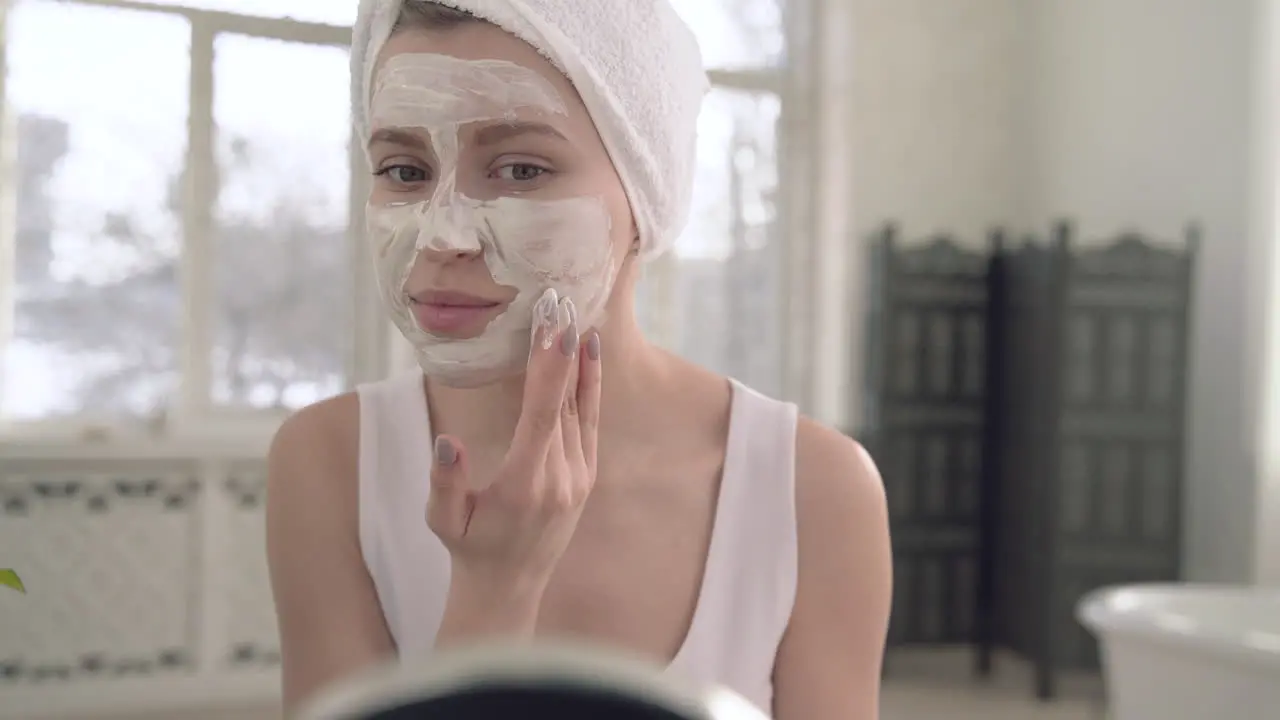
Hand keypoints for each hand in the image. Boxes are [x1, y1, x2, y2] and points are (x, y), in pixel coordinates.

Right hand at [426, 288, 601, 598]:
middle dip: (560, 350)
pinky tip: (589, 351)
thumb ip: (446, 482)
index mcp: (525, 485)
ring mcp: (579, 478)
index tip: (552, 328)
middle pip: (561, 403)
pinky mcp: (585, 476)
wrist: (509, 586)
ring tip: (575, 314)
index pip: (541, 415)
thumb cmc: (468, 548)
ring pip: (579, 409)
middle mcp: (560, 479)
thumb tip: (448, 443)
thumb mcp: (443, 521)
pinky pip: (589, 422)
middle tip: (557, 300)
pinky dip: (590, 385)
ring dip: (578, 360)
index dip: (548, 369)